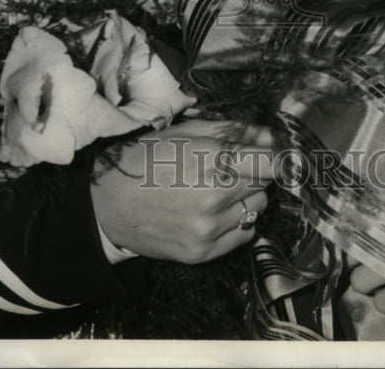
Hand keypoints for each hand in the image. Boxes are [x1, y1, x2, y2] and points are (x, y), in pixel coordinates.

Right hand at [90, 118, 273, 263]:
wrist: (107, 205)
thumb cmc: (145, 159)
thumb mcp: (186, 132)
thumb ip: (232, 132)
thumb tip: (270, 135)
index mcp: (213, 161)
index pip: (272, 162)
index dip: (277, 156)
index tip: (275, 154)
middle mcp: (216, 198)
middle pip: (264, 184)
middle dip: (253, 173)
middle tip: (228, 168)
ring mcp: (209, 229)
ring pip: (256, 209)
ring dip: (245, 198)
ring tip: (217, 190)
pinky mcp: (202, 253)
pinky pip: (243, 235)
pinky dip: (236, 222)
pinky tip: (212, 212)